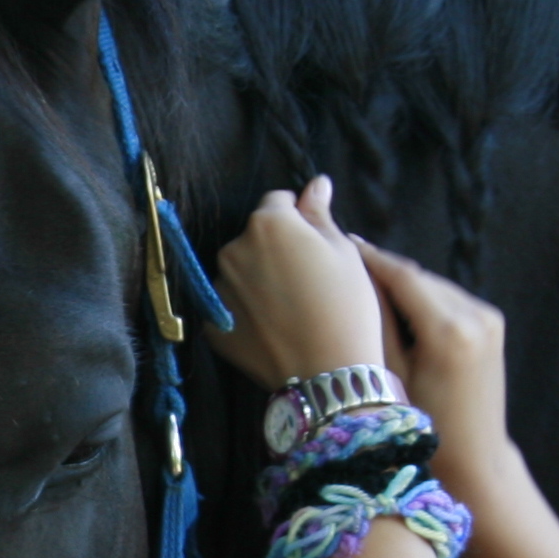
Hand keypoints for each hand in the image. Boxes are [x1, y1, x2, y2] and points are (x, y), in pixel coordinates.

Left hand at [211, 175, 385, 389]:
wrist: (328, 373)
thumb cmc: (346, 307)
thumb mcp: (344, 252)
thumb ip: (319, 214)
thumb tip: (315, 184)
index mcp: (267, 223)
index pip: (278, 203)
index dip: (299, 220)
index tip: (315, 246)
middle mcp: (234, 249)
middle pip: (255, 237)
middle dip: (275, 248)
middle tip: (307, 279)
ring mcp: (219, 288)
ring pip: (241, 271)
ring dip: (258, 278)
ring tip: (291, 306)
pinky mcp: (213, 324)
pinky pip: (230, 305)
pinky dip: (247, 310)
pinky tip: (274, 326)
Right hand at [353, 241, 513, 477]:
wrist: (475, 456)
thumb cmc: (424, 424)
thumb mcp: (393, 373)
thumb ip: (379, 322)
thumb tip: (360, 278)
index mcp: (450, 331)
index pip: (405, 277)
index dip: (373, 258)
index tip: (343, 243)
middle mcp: (476, 316)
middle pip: (421, 278)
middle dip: (386, 271)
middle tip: (348, 263)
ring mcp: (489, 318)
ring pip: (435, 286)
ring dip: (405, 284)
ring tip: (368, 285)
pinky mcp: (493, 323)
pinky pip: (450, 300)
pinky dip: (425, 299)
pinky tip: (399, 306)